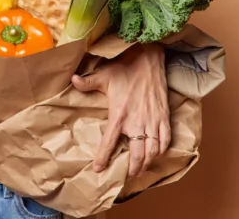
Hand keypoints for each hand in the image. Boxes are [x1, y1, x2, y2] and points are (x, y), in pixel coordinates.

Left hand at [71, 44, 169, 178]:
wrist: (148, 61)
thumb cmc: (125, 69)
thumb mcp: (103, 76)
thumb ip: (87, 83)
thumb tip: (73, 80)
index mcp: (119, 114)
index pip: (110, 142)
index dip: (104, 157)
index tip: (99, 169)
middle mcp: (137, 122)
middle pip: (137, 154)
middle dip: (132, 169)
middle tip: (127, 177)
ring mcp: (152, 121)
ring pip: (153, 151)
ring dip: (147, 164)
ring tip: (140, 171)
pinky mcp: (164, 118)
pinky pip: (166, 140)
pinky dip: (162, 151)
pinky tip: (156, 156)